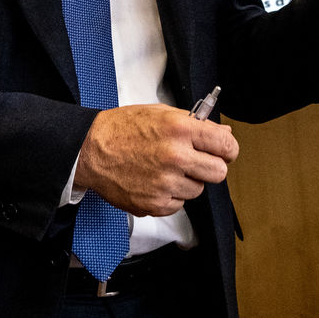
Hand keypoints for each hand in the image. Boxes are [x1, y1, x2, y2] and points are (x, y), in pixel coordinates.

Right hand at [74, 104, 238, 216]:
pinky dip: (171, 195)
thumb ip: (195, 124)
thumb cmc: (121, 129)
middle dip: (211, 166)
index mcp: (179, 129)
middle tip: (197, 161)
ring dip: (188, 181)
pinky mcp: (155, 204)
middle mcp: (175, 157)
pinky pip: (179, 204)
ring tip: (166, 168)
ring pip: (198, 189)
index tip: (225, 151)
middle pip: (219, 172)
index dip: (228, 149)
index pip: (226, 145)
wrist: (90, 150)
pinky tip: (155, 180)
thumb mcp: (160, 113)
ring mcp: (165, 183)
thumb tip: (223, 134)